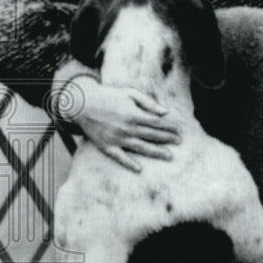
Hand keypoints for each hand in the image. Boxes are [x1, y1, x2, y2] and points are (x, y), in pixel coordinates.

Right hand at [63, 76, 180, 172]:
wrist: (83, 104)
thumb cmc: (109, 96)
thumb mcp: (130, 93)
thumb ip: (148, 103)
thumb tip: (166, 112)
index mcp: (133, 114)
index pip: (157, 123)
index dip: (170, 127)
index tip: (180, 130)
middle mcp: (127, 128)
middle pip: (152, 135)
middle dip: (168, 139)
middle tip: (180, 141)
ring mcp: (117, 139)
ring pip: (141, 147)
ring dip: (156, 152)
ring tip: (169, 156)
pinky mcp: (107, 146)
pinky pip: (120, 157)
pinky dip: (129, 163)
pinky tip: (139, 169)